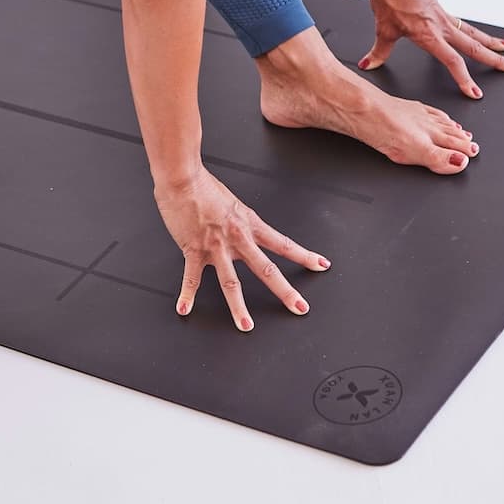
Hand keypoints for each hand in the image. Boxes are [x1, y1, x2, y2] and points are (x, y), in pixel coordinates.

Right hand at [154, 167, 330, 331]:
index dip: (305, 256)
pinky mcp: (193, 249)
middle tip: (300, 307)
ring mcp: (216, 247)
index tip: (320, 265)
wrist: (182, 178)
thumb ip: (237, 222)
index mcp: (249, 225)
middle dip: (286, 291)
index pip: (284, 244)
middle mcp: (237, 238)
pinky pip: (191, 278)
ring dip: (238, 306)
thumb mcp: (232, 203)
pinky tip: (185, 308)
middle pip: (266, 269)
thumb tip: (237, 233)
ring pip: (231, 282)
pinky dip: (187, 295)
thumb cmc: (204, 186)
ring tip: (245, 325)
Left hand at [359, 0, 503, 98]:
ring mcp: (443, 16)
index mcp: (429, 35)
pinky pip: (463, 24)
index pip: (452, 62)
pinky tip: (478, 35)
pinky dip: (474, 32)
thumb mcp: (382, 27)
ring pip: (473, 34)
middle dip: (495, 59)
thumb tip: (369, 63)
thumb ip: (378, 50)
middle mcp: (441, 26)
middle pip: (474, 46)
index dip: (464, 79)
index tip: (475, 92)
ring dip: (491, 43)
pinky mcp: (440, 8)